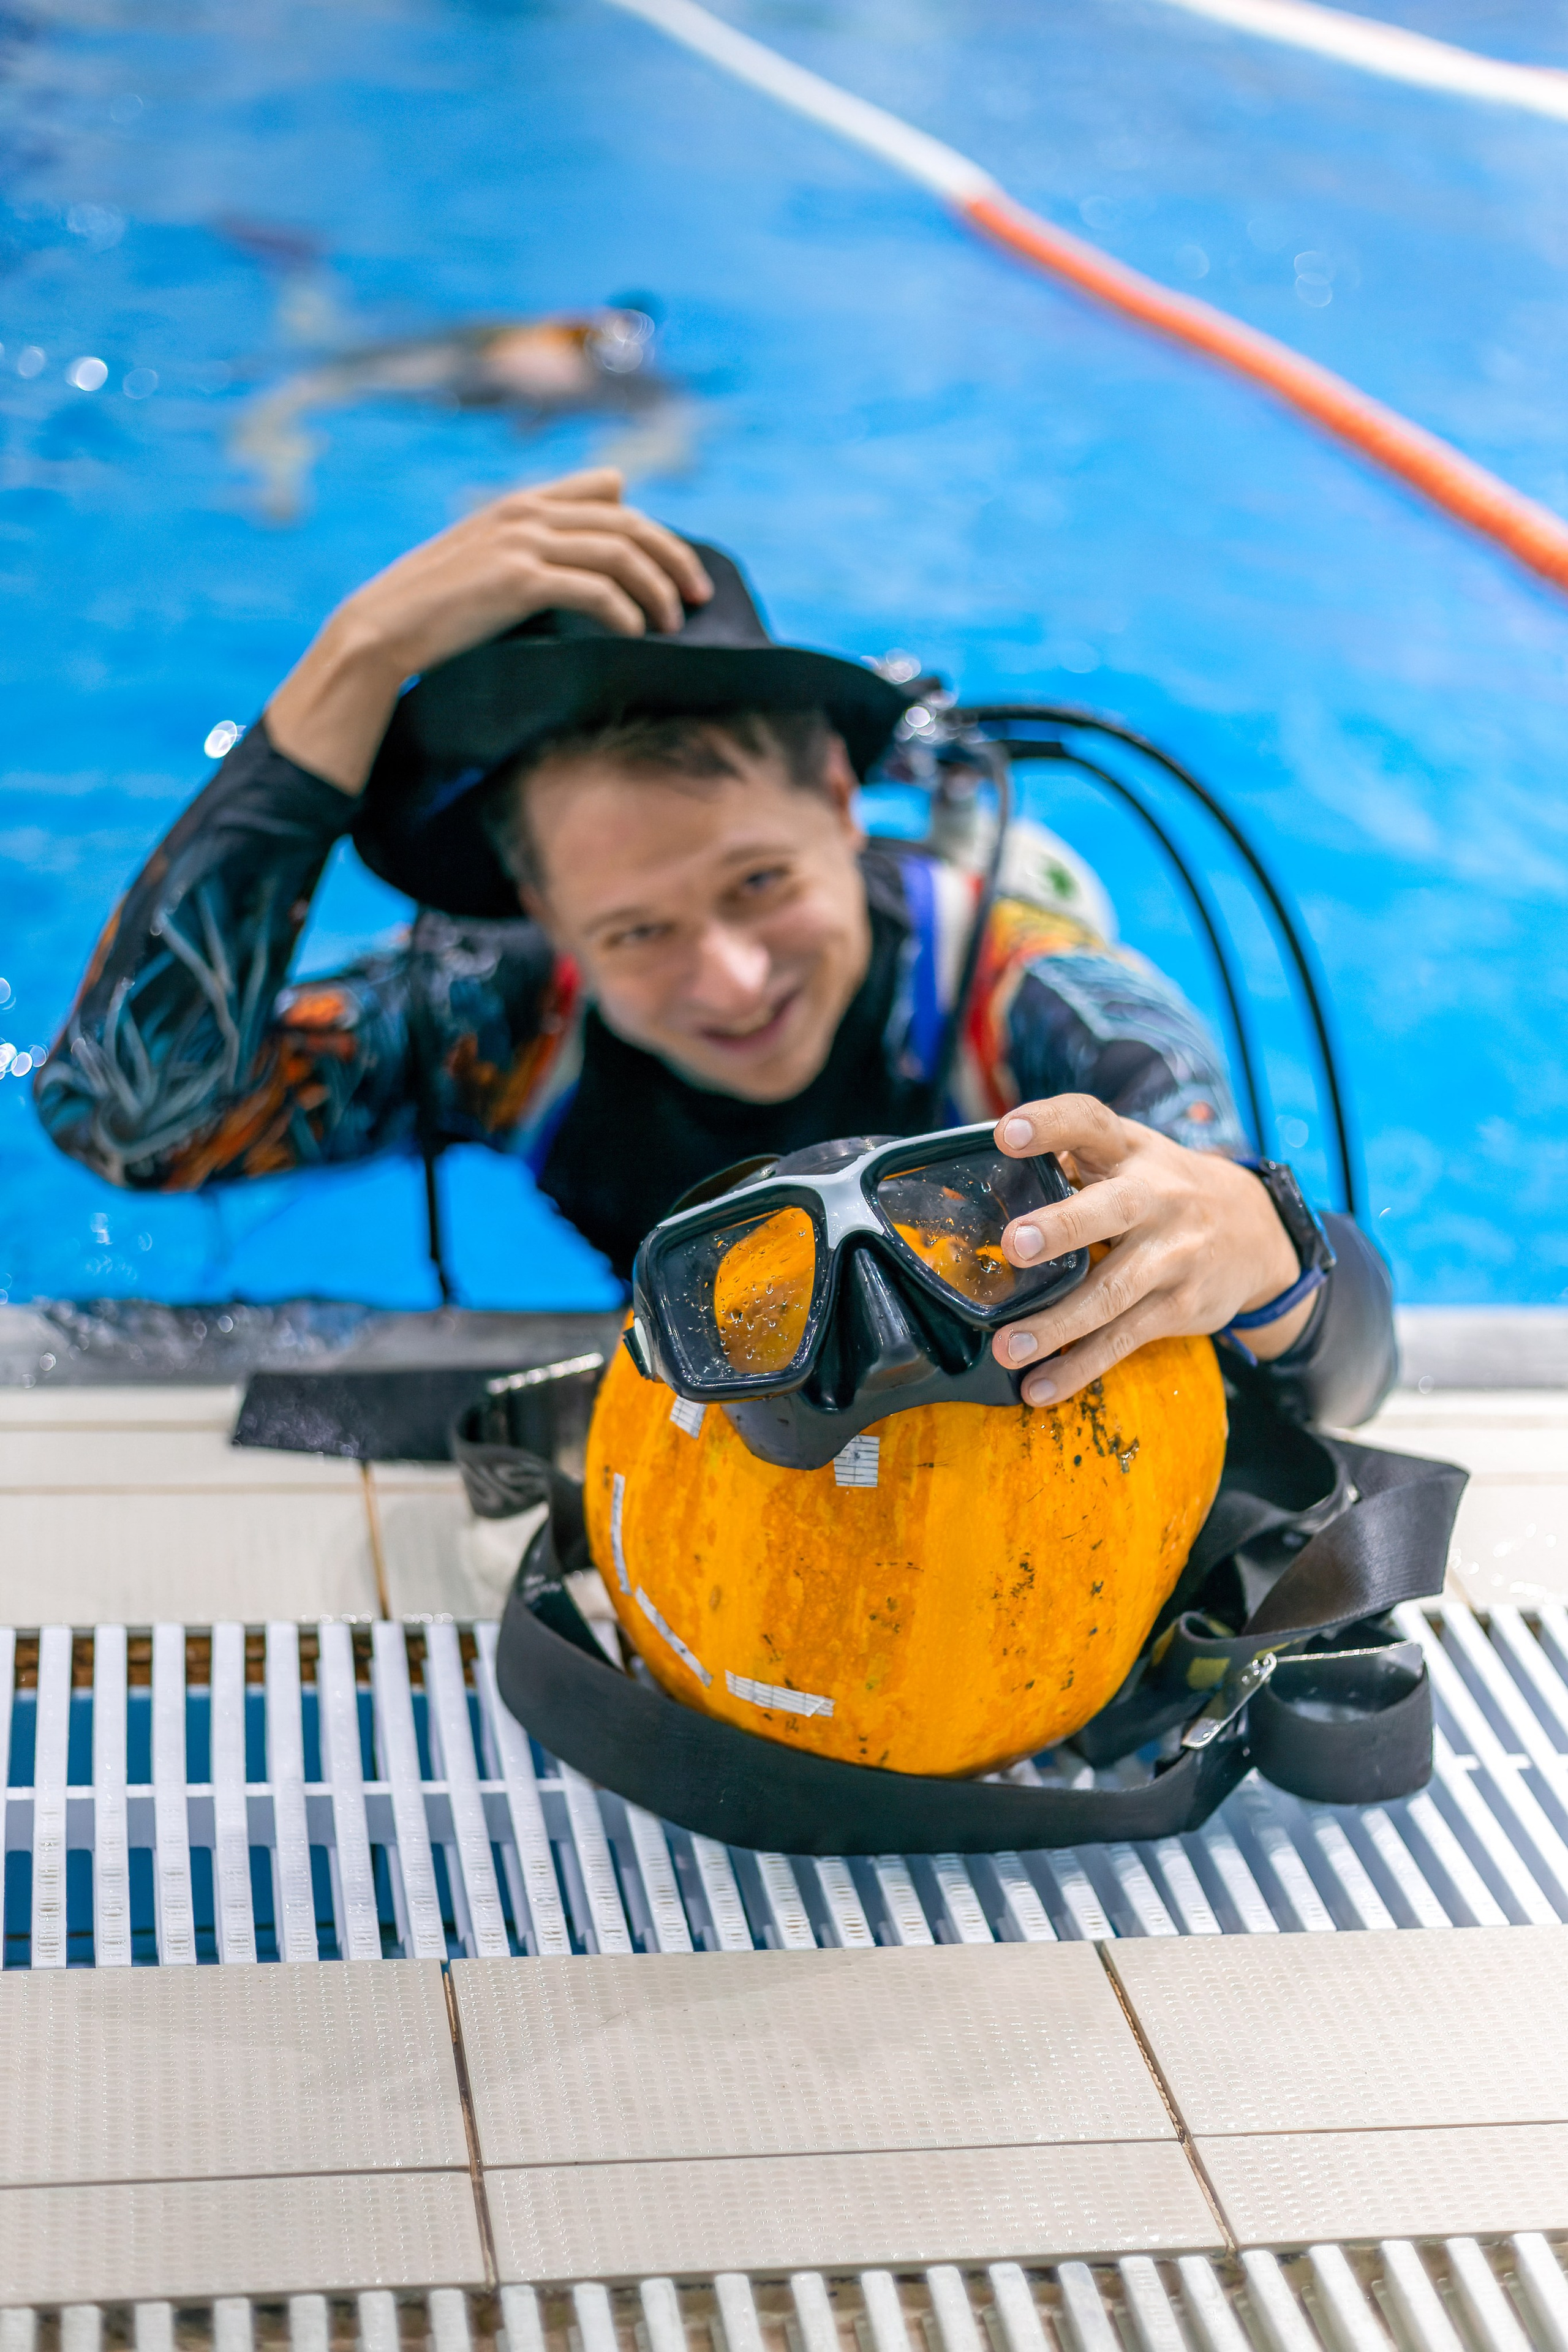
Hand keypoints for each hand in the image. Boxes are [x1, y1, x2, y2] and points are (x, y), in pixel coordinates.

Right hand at [265, 468, 711, 793]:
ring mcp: (520, 542)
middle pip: (627, 522)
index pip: (608, 496)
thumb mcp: (489, 560)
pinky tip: (637, 634)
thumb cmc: (436, 607)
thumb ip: (542, 534)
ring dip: (657, 588)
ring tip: (674, 623)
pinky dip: (625, 611)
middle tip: (701, 597)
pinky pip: (594, 589)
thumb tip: (614, 492)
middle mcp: (524, 513)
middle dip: (674, 558)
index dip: (655, 529)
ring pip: (619, 552)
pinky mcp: (517, 580)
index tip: (683, 569)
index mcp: (519, 504)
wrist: (382, 631)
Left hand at [990, 1094, 1314, 1405]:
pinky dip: (1081, 1367)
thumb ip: (1069, 1163)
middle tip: (1014, 1245)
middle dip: (1064, 1227)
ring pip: (1114, 1291)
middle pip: (1112, 1209)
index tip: (1005, 1134)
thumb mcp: (1127, 1158)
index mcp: (1129, 1150)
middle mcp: (1157, 1197)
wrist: (1256, 1232)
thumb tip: (981, 1183)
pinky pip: (1124, 1338)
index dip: (1049, 1124)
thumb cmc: (1161, 1190)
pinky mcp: (1181, 1305)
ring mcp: (1174, 1254)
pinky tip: (1039, 1388)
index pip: (1089, 1122)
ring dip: (1058, 1323)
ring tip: (1007, 1347)